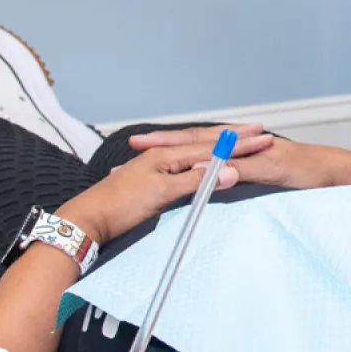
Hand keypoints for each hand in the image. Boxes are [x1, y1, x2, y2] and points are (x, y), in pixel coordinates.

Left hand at [60, 135, 246, 248]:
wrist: (86, 220)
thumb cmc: (120, 205)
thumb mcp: (163, 193)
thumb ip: (197, 181)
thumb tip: (230, 172)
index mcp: (167, 156)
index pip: (213, 148)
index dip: (240, 145)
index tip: (263, 139)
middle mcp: (163, 157)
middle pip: (206, 144)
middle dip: (233, 139)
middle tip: (257, 132)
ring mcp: (156, 168)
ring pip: (196, 154)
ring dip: (220, 148)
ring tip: (238, 141)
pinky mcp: (152, 182)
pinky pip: (186, 166)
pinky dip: (203, 162)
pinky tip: (204, 165)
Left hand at [129, 128, 350, 190]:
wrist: (337, 172)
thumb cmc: (305, 176)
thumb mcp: (267, 177)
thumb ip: (242, 175)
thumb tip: (216, 179)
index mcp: (242, 149)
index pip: (200, 142)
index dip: (170, 142)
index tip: (141, 145)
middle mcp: (246, 145)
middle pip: (199, 139)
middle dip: (166, 140)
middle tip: (134, 142)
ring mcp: (257, 152)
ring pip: (215, 148)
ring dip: (184, 148)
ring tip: (155, 151)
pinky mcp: (270, 164)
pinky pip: (239, 165)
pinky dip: (218, 165)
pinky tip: (199, 167)